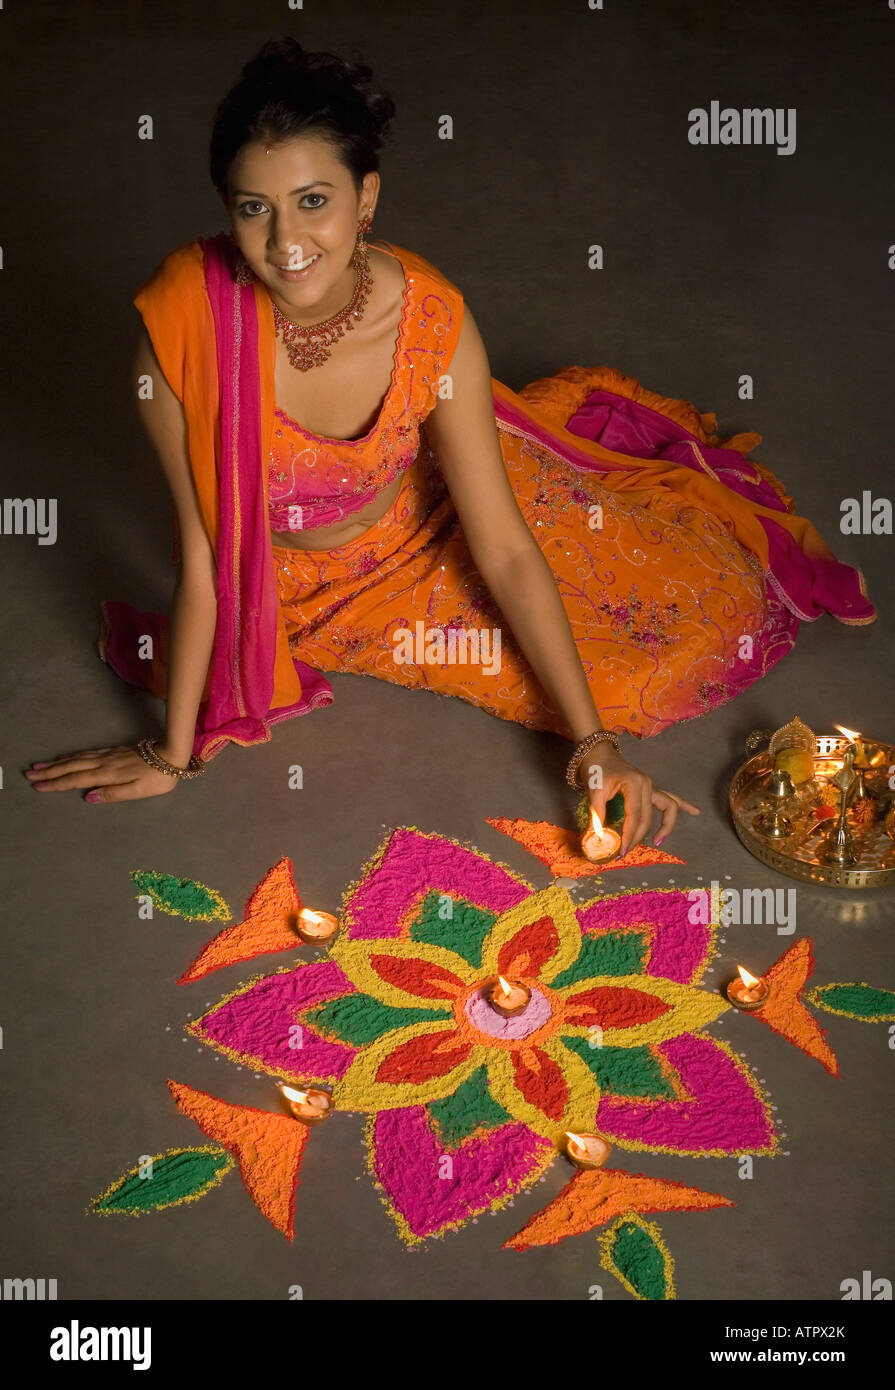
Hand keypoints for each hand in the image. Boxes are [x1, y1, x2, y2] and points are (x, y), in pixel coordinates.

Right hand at [25, 745, 181, 802]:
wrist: (171, 755)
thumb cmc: (158, 778)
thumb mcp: (138, 792)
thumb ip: (113, 794)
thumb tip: (89, 797)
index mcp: (108, 775)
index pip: (77, 780)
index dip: (57, 784)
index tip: (38, 786)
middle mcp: (104, 763)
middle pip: (72, 767)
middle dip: (50, 772)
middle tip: (30, 774)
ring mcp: (108, 755)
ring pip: (77, 759)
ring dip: (57, 763)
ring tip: (40, 766)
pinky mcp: (113, 751)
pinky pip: (86, 753)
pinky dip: (72, 756)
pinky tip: (66, 757)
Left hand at [581, 746, 699, 854]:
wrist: (599, 753)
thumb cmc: (596, 769)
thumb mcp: (594, 791)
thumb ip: (597, 814)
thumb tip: (599, 837)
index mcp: (634, 784)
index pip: (635, 817)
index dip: (629, 836)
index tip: (621, 851)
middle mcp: (647, 785)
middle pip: (649, 817)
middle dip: (638, 837)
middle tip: (625, 851)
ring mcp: (651, 786)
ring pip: (667, 808)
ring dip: (664, 827)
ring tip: (658, 841)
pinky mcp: (651, 788)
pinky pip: (670, 798)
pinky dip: (683, 805)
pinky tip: (695, 812)